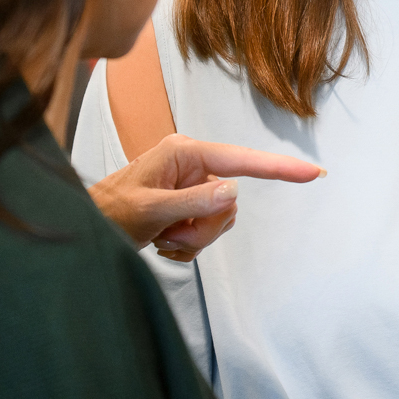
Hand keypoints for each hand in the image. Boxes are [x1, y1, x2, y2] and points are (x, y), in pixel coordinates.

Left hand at [88, 133, 321, 260]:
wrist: (85, 226)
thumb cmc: (109, 212)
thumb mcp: (151, 210)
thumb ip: (194, 203)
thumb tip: (233, 194)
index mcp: (184, 153)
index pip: (242, 161)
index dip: (279, 168)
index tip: (313, 172)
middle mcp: (191, 165)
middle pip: (230, 202)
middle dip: (204, 227)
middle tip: (171, 233)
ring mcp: (190, 186)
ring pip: (220, 220)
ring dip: (193, 238)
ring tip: (162, 236)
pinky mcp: (187, 205)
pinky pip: (206, 232)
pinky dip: (186, 244)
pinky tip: (161, 241)